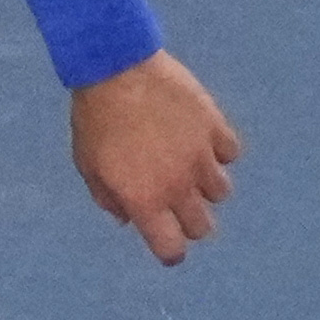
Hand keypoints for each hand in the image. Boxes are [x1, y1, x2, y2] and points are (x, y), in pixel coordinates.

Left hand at [70, 49, 241, 263]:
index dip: (170, 251)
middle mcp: (178, 185)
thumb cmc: (95, 118)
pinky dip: (219, 152)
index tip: (166, 243)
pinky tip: (202, 141)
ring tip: (191, 170)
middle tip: (178, 207)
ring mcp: (200, 156)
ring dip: (207, 188)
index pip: (171, 248)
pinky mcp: (214, 127)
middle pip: (202, 227)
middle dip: (190, 224)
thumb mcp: (88, 165)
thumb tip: (127, 218)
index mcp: (145, 200)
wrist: (116, 68)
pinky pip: (230, 153)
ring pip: (222, 192)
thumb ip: (109, 199)